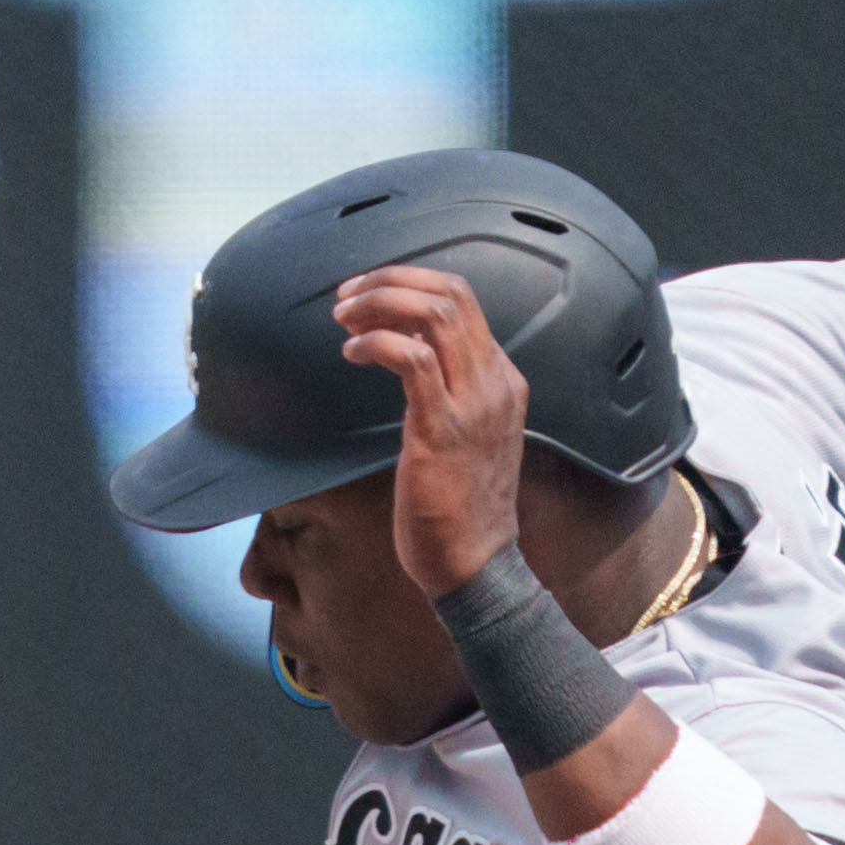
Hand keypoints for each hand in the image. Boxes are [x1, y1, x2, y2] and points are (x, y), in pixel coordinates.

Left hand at [334, 263, 529, 593]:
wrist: (476, 563)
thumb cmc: (459, 507)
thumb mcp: (466, 435)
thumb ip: (449, 392)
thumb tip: (408, 357)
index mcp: (502, 378)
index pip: (463, 299)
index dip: (410, 283)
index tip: (367, 292)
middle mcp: (495, 382)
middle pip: (450, 293)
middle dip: (390, 281)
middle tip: (346, 296)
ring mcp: (473, 404)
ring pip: (433, 315)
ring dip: (379, 304)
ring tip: (342, 319)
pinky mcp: (441, 429)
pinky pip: (412, 360)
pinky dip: (376, 343)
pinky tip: (351, 353)